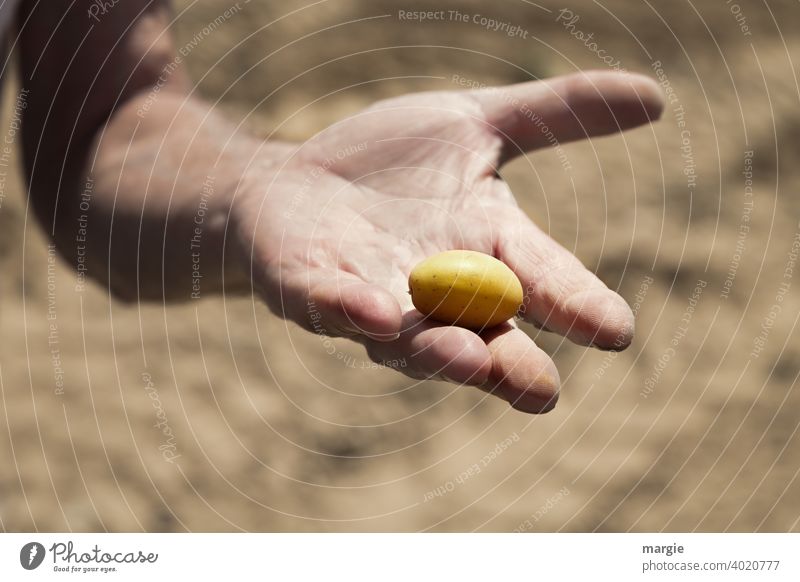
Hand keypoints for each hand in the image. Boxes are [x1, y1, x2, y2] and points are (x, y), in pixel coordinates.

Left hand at [233, 70, 663, 413]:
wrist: (299, 179)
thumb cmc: (390, 164)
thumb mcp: (474, 124)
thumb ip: (556, 114)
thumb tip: (658, 98)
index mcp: (486, 253)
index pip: (542, 282)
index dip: (577, 305)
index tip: (616, 331)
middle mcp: (437, 293)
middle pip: (483, 339)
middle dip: (509, 366)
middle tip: (542, 392)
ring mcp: (373, 298)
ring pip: (411, 339)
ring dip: (438, 351)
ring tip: (471, 359)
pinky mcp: (311, 288)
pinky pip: (332, 306)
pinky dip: (351, 311)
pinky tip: (374, 312)